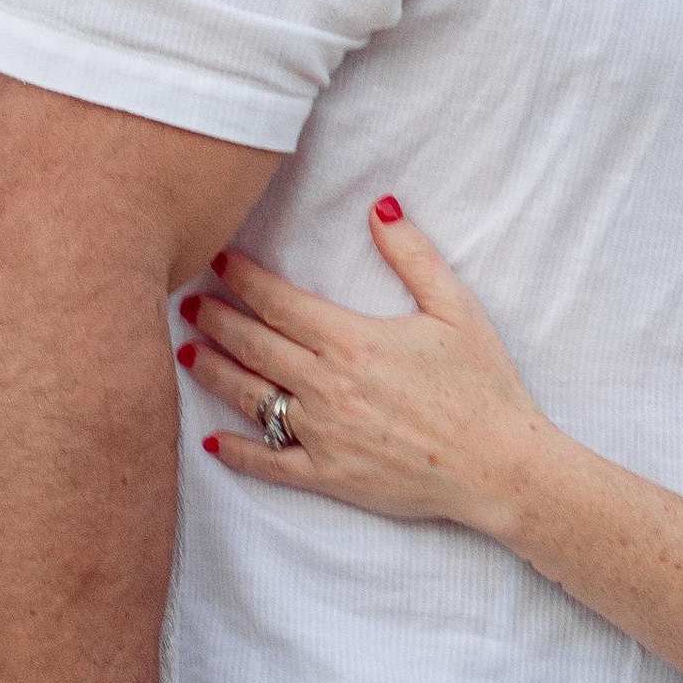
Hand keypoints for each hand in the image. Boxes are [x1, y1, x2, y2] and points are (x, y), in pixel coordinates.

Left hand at [181, 200, 545, 536]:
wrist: (498, 465)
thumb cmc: (483, 384)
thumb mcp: (456, 308)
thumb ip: (413, 255)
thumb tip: (380, 206)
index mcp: (352, 340)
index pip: (279, 302)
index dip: (243, 279)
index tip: (219, 261)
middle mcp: (327, 386)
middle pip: (253, 345)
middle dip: (215, 318)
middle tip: (186, 300)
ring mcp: (322, 434)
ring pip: (249, 398)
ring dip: (213, 371)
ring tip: (185, 352)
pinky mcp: (328, 475)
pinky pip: (268, 464)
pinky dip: (235, 452)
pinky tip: (210, 441)